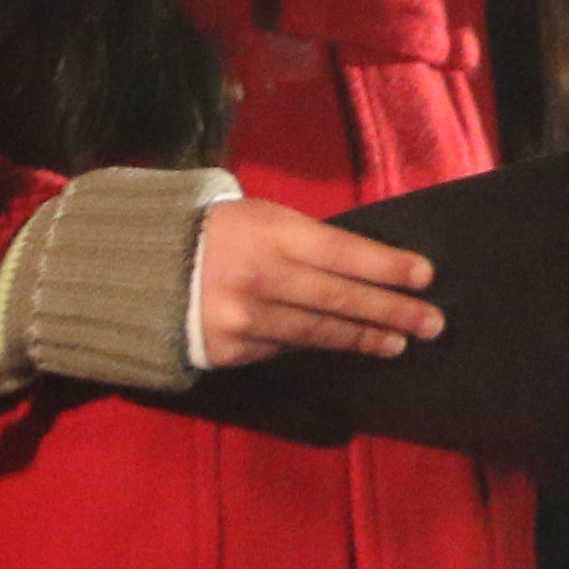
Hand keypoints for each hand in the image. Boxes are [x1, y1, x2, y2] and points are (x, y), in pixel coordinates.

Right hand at [193, 197, 440, 360]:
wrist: (134, 270)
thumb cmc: (215, 233)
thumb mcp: (260, 218)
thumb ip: (306, 240)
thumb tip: (365, 266)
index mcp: (269, 233)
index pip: (342, 252)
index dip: (386, 266)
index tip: (426, 277)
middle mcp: (259, 277)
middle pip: (338, 298)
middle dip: (391, 311)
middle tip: (434, 323)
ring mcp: (242, 318)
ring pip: (316, 332)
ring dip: (363, 338)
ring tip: (399, 342)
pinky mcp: (228, 350)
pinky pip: (283, 348)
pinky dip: (312, 345)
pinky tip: (341, 344)